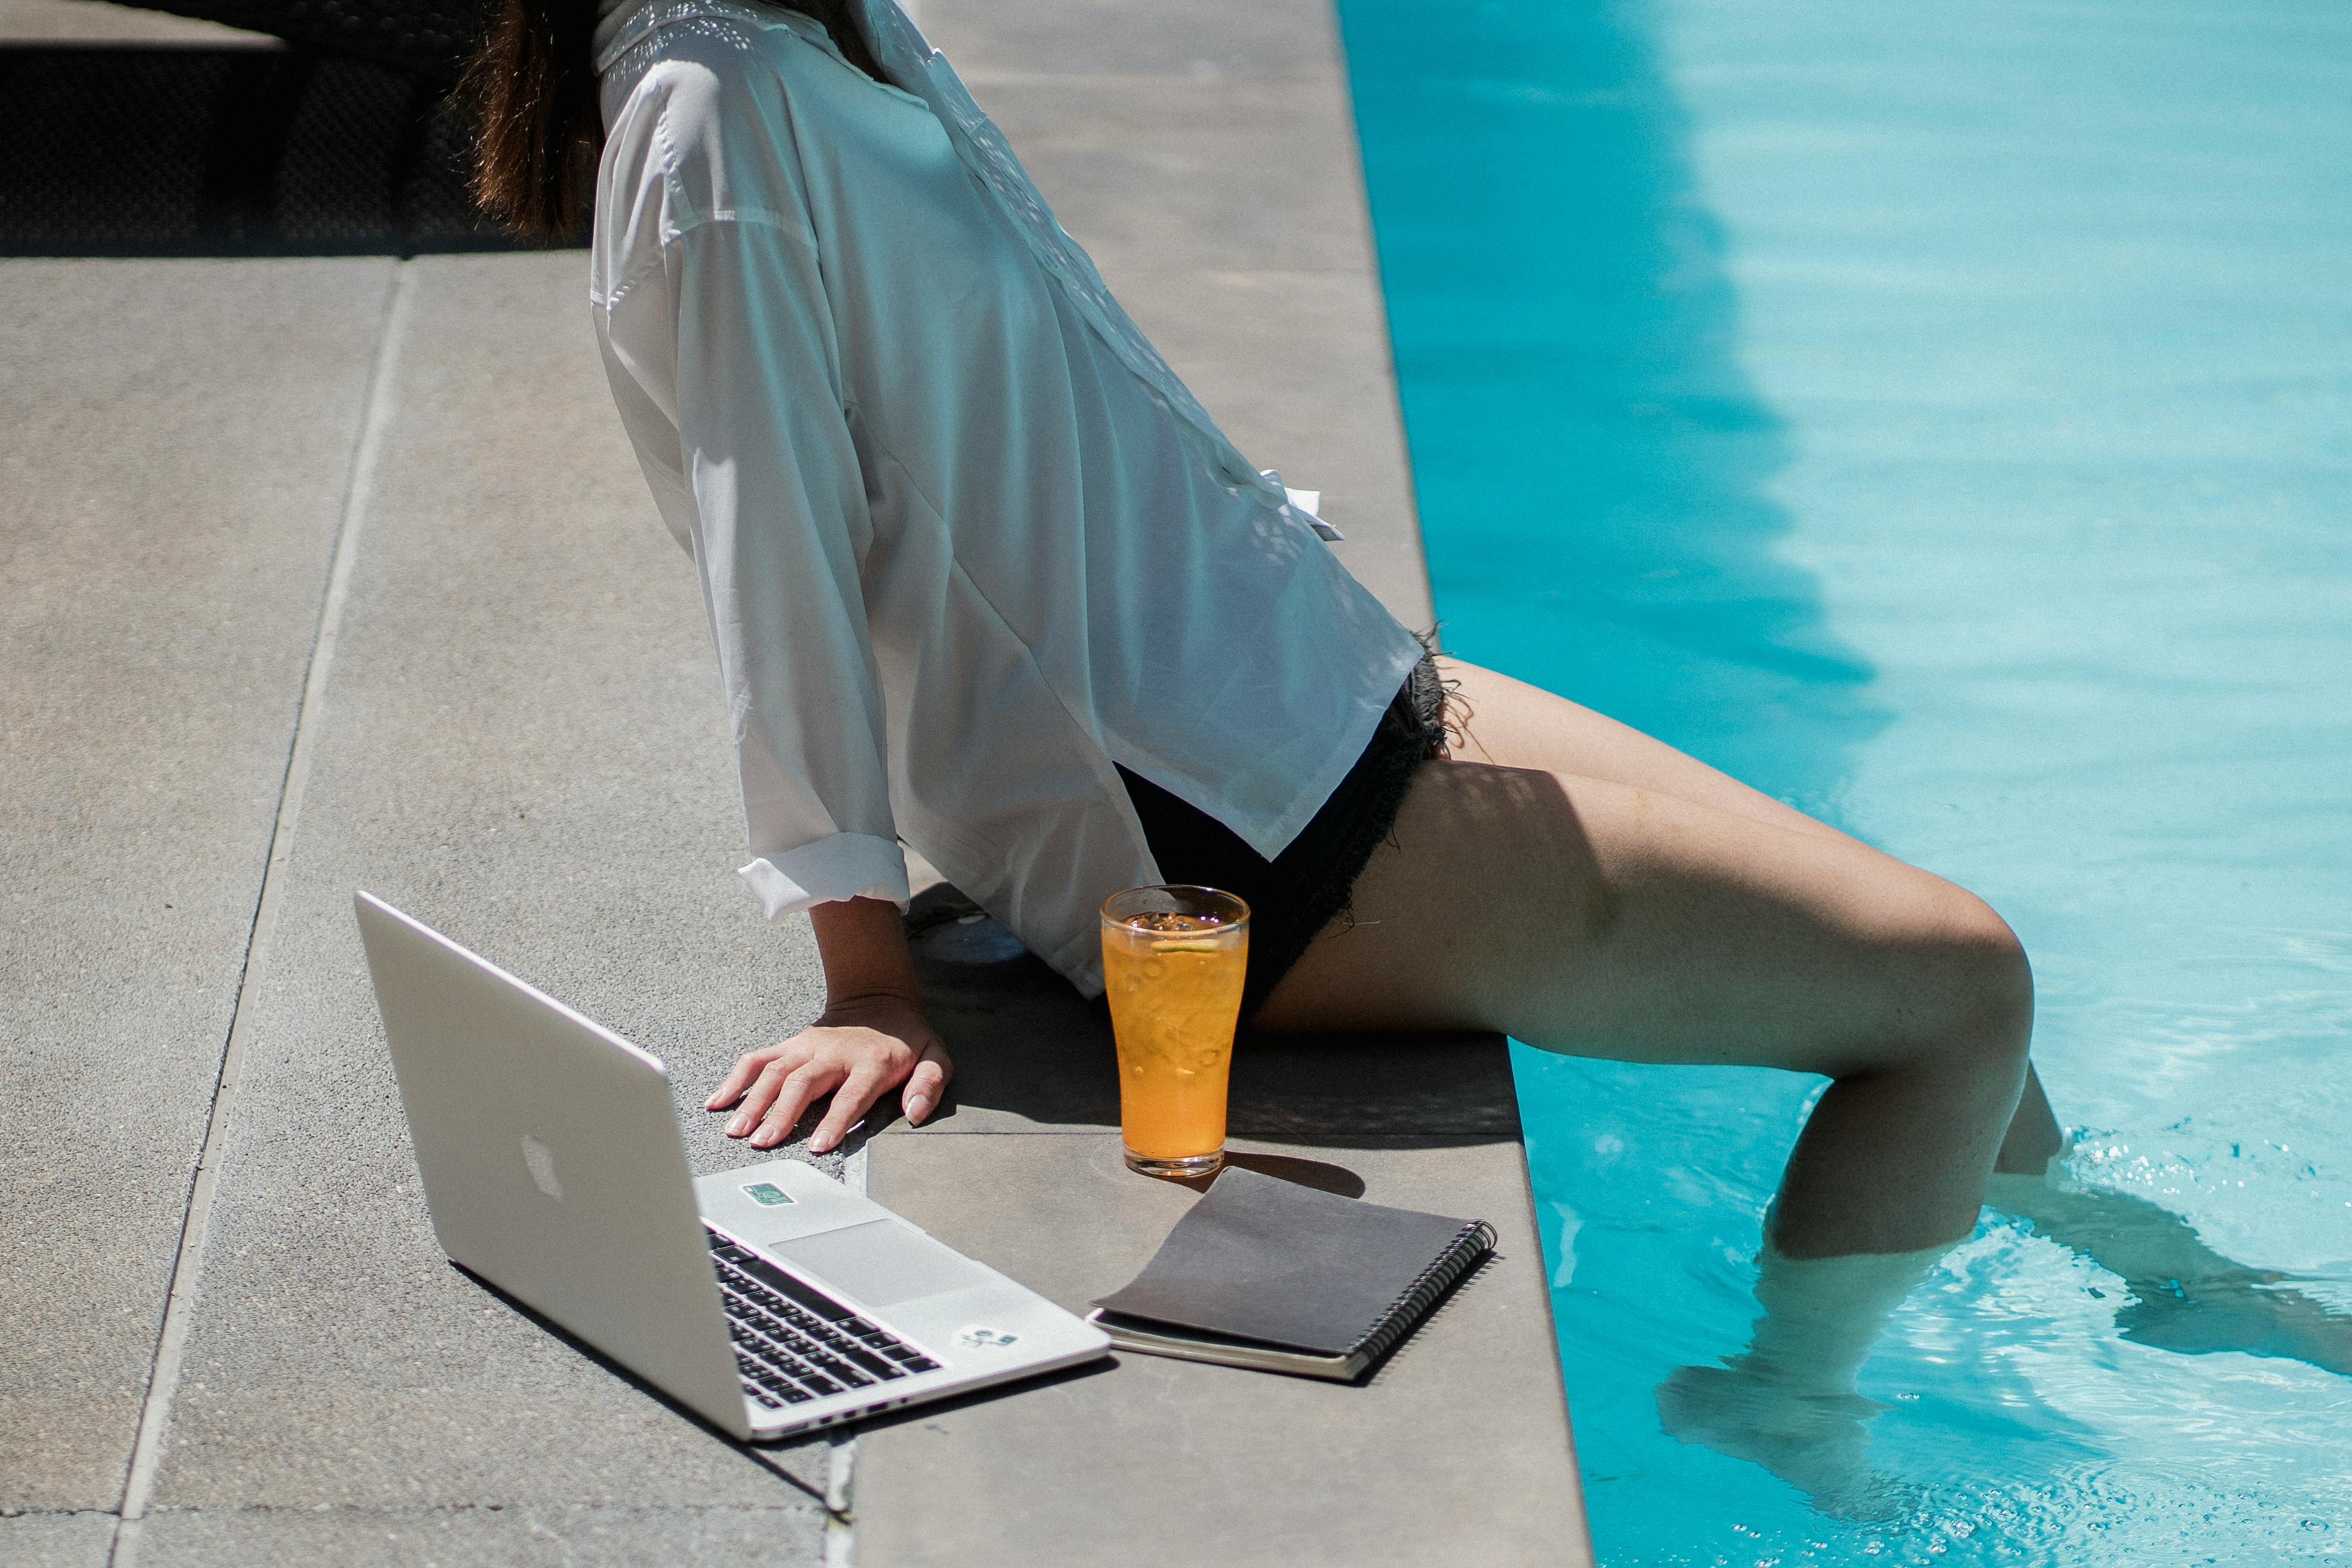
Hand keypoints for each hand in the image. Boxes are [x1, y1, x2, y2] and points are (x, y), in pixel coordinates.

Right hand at [705, 993, 951, 1153]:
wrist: (879, 1000)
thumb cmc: (907, 1039)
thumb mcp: (935, 1056)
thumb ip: (929, 1084)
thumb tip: (914, 1112)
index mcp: (872, 1062)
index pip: (851, 1095)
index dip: (835, 1120)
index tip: (817, 1145)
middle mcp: (834, 1054)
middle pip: (803, 1083)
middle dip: (782, 1113)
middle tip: (764, 1143)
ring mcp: (807, 1048)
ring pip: (774, 1072)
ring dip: (753, 1101)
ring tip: (737, 1131)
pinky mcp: (790, 1045)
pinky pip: (757, 1059)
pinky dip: (735, 1079)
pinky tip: (717, 1102)